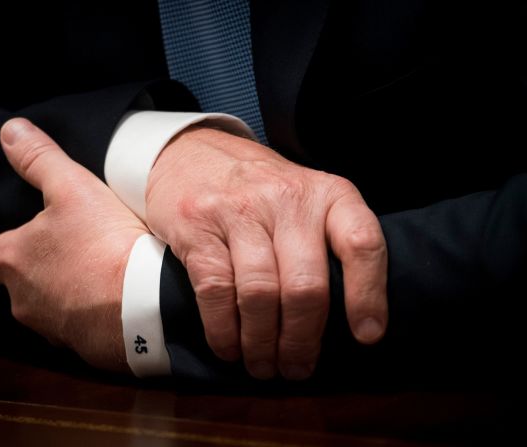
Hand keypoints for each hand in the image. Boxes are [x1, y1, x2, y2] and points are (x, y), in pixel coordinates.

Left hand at [0, 118, 148, 372]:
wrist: (147, 300)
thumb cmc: (103, 240)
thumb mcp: (73, 188)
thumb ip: (40, 159)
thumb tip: (10, 130)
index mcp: (13, 261)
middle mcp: (24, 300)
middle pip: (17, 288)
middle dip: (32, 276)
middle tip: (58, 260)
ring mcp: (54, 327)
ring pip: (51, 308)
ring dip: (65, 293)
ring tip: (96, 275)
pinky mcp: (85, 347)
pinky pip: (82, 327)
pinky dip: (90, 314)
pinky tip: (114, 300)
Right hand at [146, 126, 387, 379]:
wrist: (190, 151)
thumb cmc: (258, 187)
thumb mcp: (304, 195)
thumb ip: (326, 239)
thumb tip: (345, 318)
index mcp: (326, 193)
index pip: (362, 243)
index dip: (368, 295)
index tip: (367, 337)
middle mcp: (286, 199)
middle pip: (306, 286)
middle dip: (302, 340)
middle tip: (296, 368)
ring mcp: (238, 211)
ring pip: (260, 294)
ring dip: (261, 343)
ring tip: (262, 366)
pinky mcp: (197, 225)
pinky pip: (216, 290)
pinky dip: (223, 330)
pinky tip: (229, 348)